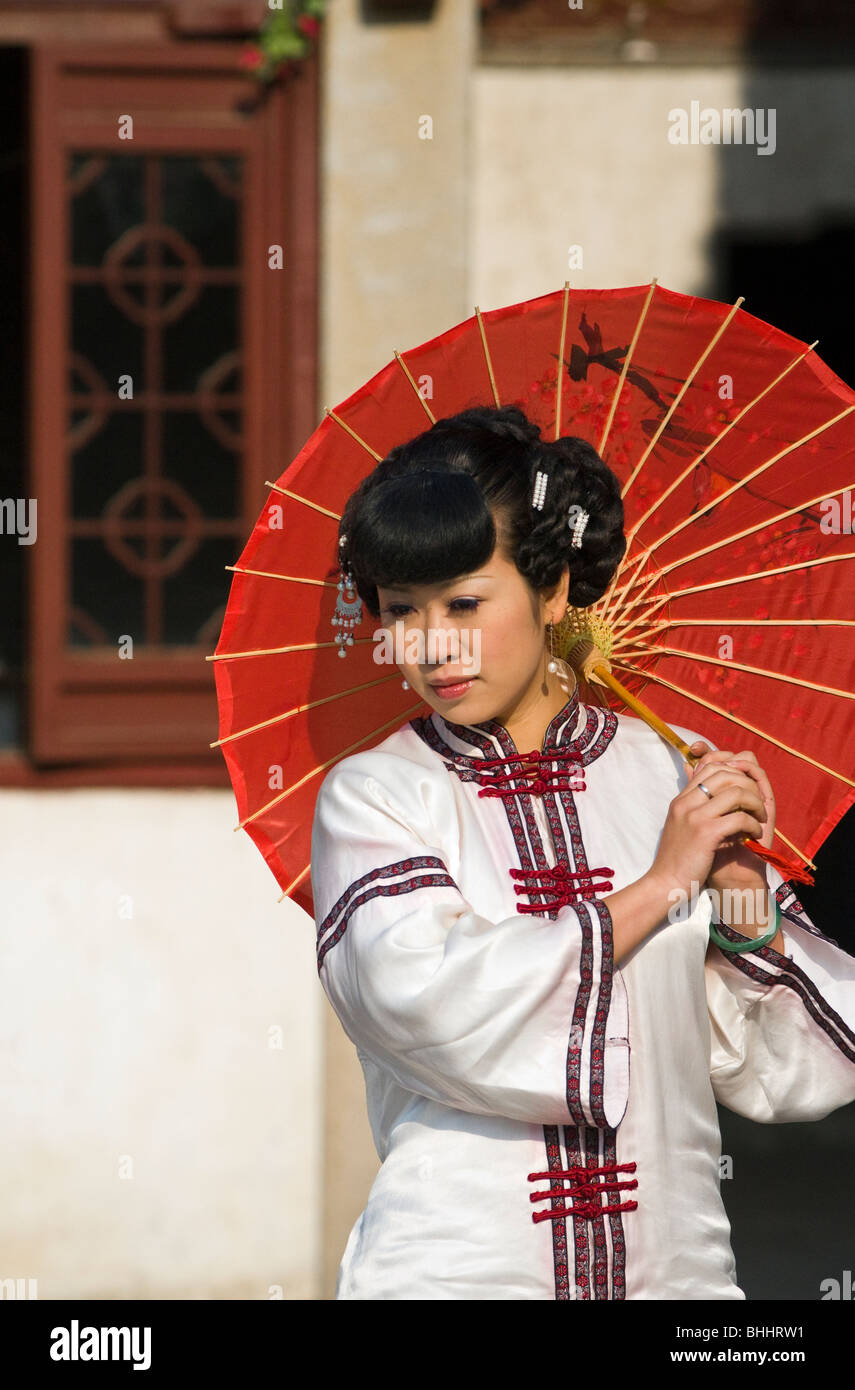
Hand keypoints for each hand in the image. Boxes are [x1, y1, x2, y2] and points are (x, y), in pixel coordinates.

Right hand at [648, 741, 767, 902]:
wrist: (665, 884)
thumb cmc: (677, 858)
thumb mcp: (680, 825)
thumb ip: (692, 806)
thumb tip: (706, 797)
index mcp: (681, 799)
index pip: (709, 766)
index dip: (734, 773)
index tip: (745, 791)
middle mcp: (686, 802)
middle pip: (725, 773)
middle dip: (748, 785)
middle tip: (757, 803)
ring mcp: (695, 816)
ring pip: (736, 792)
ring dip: (755, 803)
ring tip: (760, 818)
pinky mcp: (706, 833)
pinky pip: (740, 818)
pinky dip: (753, 824)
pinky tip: (755, 834)